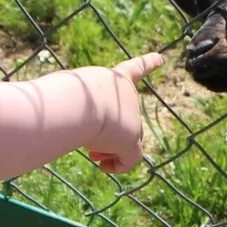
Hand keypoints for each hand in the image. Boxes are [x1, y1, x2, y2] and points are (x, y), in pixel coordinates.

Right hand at [82, 52, 164, 173]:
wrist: (78, 102)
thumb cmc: (67, 96)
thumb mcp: (73, 97)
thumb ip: (83, 112)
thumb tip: (94, 138)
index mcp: (113, 79)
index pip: (133, 69)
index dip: (147, 63)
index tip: (160, 58)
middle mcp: (127, 96)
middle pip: (121, 120)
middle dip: (107, 134)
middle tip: (88, 143)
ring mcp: (133, 117)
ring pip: (123, 141)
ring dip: (106, 149)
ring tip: (91, 153)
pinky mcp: (132, 139)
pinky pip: (130, 158)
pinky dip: (118, 165)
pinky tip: (103, 168)